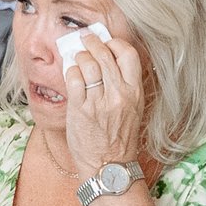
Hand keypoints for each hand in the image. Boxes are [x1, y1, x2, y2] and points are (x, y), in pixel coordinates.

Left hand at [61, 25, 148, 176]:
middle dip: (93, 43)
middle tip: (86, 39)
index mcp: (135, 92)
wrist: (108, 167)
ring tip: (78, 56)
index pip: (128, 55)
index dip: (116, 43)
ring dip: (80, 56)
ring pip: (88, 65)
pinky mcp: (80, 110)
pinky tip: (71, 72)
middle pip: (105, 55)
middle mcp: (119, 94)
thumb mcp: (132, 109)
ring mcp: (99, 102)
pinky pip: (73, 80)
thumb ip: (124, 86)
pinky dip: (71, 71)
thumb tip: (108, 60)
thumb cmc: (119, 138)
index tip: (107, 42)